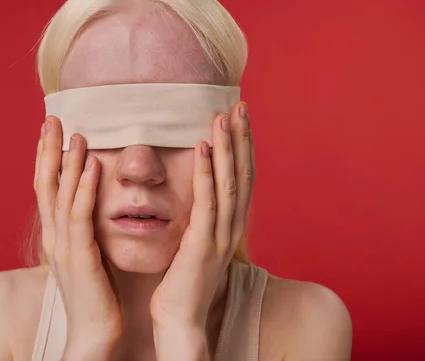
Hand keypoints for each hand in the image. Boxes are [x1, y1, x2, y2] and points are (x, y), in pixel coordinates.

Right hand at [34, 116, 122, 358]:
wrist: (93, 332)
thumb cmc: (95, 294)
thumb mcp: (85, 255)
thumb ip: (84, 230)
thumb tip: (91, 207)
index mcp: (56, 235)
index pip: (47, 188)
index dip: (46, 158)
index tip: (51, 130)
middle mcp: (53, 236)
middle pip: (45, 185)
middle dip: (47, 150)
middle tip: (51, 118)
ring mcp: (63, 247)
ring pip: (60, 196)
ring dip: (67, 163)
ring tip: (74, 133)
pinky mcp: (80, 258)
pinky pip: (81, 218)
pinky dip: (84, 190)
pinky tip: (91, 167)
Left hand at [150, 102, 253, 357]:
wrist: (181, 320)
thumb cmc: (184, 282)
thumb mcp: (198, 244)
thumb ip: (203, 219)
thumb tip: (199, 196)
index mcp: (230, 225)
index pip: (242, 178)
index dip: (243, 147)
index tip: (240, 118)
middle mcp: (232, 227)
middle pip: (242, 174)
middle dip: (242, 138)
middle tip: (241, 104)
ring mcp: (221, 236)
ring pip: (228, 183)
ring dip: (227, 147)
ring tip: (224, 115)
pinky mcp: (203, 244)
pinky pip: (206, 202)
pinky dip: (205, 172)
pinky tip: (202, 147)